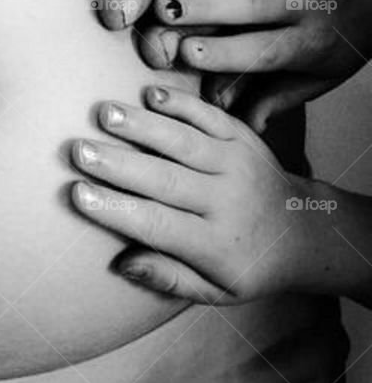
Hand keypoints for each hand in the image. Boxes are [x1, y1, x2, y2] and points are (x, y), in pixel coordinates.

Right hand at [69, 86, 318, 303]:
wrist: (304, 231)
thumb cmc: (246, 263)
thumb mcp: (214, 290)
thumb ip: (167, 277)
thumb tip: (122, 263)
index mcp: (214, 243)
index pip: (156, 224)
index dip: (115, 209)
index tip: (78, 194)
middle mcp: (226, 201)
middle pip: (164, 179)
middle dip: (118, 164)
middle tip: (78, 150)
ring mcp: (236, 164)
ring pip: (184, 142)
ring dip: (142, 126)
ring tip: (104, 113)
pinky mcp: (242, 137)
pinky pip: (209, 116)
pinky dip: (180, 103)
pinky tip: (148, 93)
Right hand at [150, 0, 371, 128]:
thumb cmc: (337, 40)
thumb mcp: (316, 78)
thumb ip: (273, 99)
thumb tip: (238, 129)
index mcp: (305, 42)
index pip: (263, 52)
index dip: (225, 54)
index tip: (185, 54)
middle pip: (251, 2)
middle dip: (205, 4)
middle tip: (162, 7)